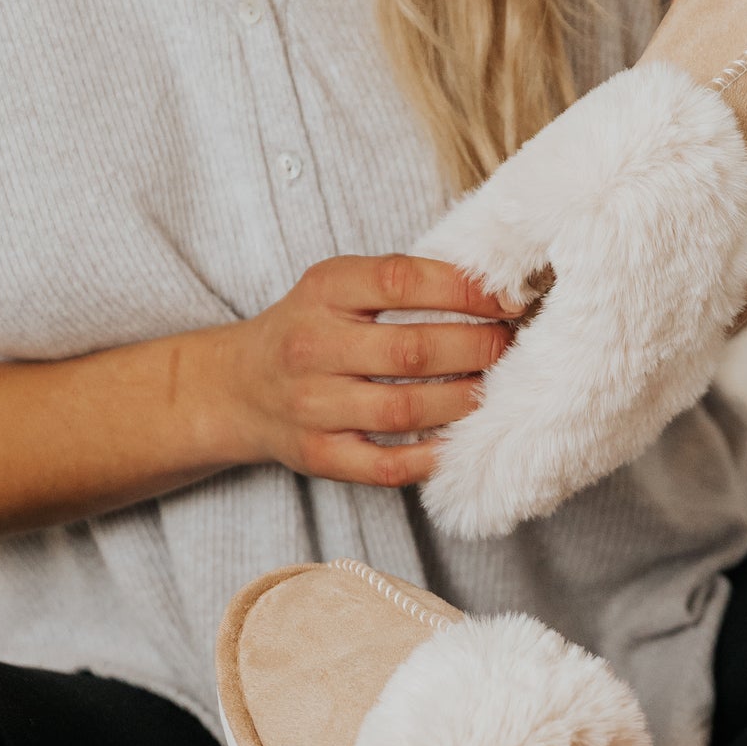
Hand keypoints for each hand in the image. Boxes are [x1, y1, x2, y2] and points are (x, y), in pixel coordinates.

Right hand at [205, 253, 518, 487]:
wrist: (236, 387)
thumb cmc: (310, 329)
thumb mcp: (339, 287)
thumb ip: (401, 284)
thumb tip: (494, 291)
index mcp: (323, 291)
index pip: (402, 281)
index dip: (465, 290)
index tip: (508, 301)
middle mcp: (313, 347)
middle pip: (412, 350)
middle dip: (477, 349)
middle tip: (510, 348)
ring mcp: (313, 406)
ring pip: (406, 408)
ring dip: (464, 401)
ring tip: (494, 390)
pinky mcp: (319, 455)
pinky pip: (387, 464)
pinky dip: (432, 456)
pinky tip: (460, 440)